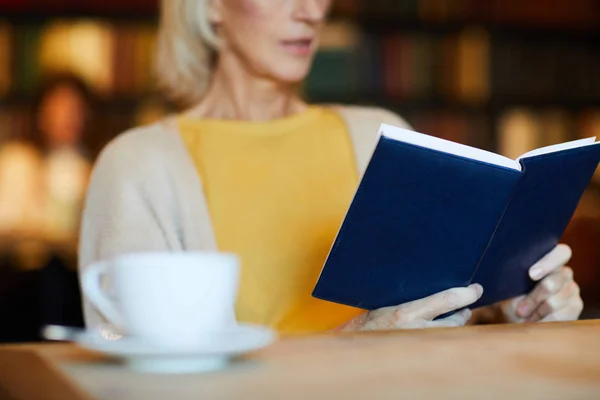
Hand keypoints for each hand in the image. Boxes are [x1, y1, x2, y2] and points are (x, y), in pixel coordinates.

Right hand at [338, 284, 482, 330]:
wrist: (355, 344)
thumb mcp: (388, 301)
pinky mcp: (420, 353)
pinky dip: (444, 334)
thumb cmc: (368, 320)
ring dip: (455, 324)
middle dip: (462, 312)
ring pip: (449, 333)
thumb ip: (412, 296)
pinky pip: (440, 341)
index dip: (466, 294)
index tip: (476, 289)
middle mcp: (416, 330)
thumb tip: (431, 282)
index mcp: (406, 313)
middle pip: (454, 321)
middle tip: (466, 306)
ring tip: (456, 316)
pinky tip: (442, 329)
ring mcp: (419, 344)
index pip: (446, 300)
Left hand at [501, 244, 582, 322]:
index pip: (561, 253)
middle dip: (537, 295)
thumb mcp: (505, 286)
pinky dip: (545, 320)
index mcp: (547, 259)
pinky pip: (562, 314)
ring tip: (523, 315)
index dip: (548, 262)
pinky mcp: (575, 306)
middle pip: (558, 278)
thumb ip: (510, 276)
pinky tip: (535, 320)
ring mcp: (571, 289)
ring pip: (557, 299)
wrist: (514, 319)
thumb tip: (501, 274)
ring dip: (537, 310)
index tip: (531, 274)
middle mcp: (563, 272)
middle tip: (521, 309)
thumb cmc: (509, 297)